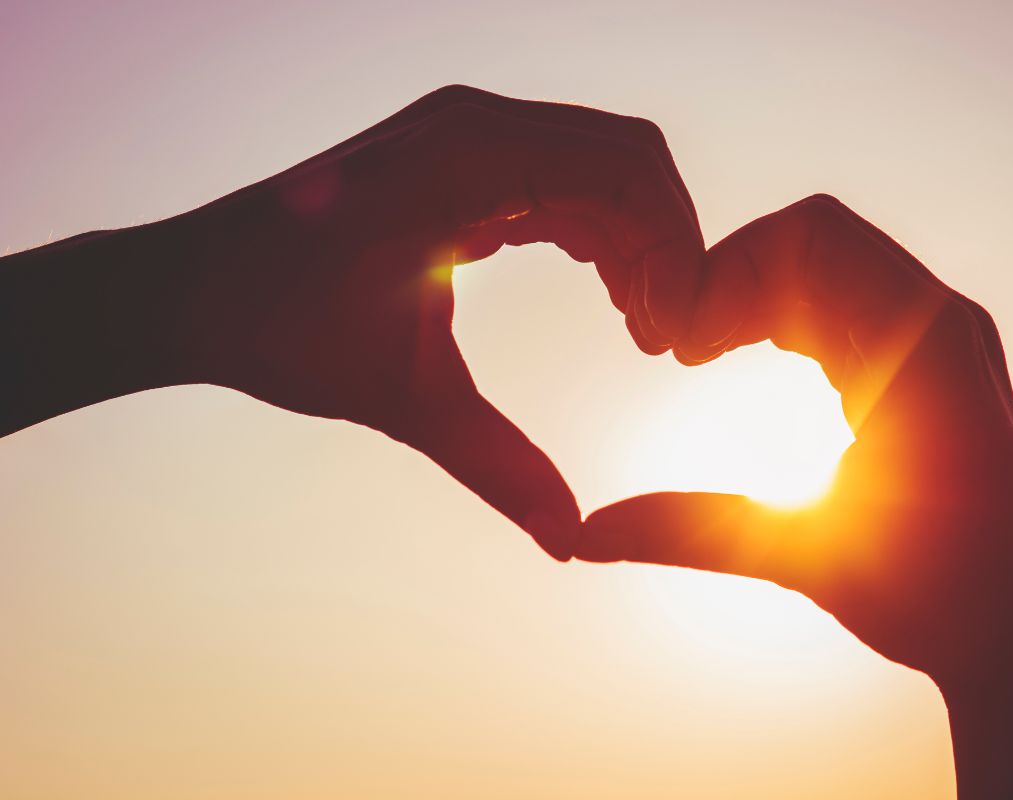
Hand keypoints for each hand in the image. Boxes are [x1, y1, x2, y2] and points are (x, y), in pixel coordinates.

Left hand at [0, 85, 704, 559]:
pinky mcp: (454, 154)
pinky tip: (610, 296)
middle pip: (626, 157)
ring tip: (645, 329)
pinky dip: (596, 229)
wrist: (190, 288)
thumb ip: (497, 467)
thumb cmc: (282, 328)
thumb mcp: (405, 401)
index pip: (624, 170)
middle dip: (666, 243)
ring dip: (635, 238)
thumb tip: (571, 543)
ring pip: (597, 163)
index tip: (681, 338)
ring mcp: (461, 131)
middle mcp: (471, 124)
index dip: (674, 250)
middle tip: (674, 338)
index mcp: (465, 159)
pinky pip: (558, 175)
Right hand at [575, 195, 1012, 796]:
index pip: (807, 239)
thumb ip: (688, 533)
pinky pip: (855, 295)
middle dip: (733, 274)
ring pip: (834, 260)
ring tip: (701, 351)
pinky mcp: (939, 359)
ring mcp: (947, 337)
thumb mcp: (802, 555)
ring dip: (759, 290)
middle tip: (678, 344)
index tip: (673, 346)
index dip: (723, 271)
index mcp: (919, 347)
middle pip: (816, 235)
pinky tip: (747, 354)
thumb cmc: (932, 599)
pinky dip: (791, 309)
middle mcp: (943, 322)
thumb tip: (581, 536)